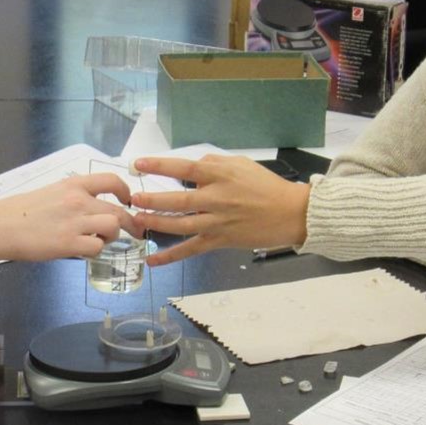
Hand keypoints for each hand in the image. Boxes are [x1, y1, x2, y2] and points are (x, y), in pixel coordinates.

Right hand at [0, 173, 140, 261]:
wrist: (0, 226)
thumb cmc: (20, 211)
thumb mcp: (51, 193)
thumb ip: (73, 197)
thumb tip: (89, 209)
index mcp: (73, 185)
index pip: (110, 180)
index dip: (125, 191)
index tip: (127, 200)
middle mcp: (78, 201)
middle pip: (118, 210)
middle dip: (130, 223)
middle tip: (134, 232)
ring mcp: (75, 222)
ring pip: (113, 227)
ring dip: (110, 236)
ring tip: (98, 240)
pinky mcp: (69, 243)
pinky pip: (97, 247)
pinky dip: (95, 251)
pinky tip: (83, 250)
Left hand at [130, 155, 308, 265]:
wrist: (291, 213)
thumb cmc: (266, 186)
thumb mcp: (241, 164)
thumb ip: (214, 163)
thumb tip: (193, 165)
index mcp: (221, 176)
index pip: (185, 169)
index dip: (160, 166)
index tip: (139, 164)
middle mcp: (217, 199)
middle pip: (179, 201)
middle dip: (154, 199)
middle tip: (133, 198)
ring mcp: (218, 222)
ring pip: (182, 225)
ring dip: (157, 223)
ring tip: (138, 220)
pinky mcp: (220, 240)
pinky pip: (192, 249)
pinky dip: (171, 257)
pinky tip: (153, 261)